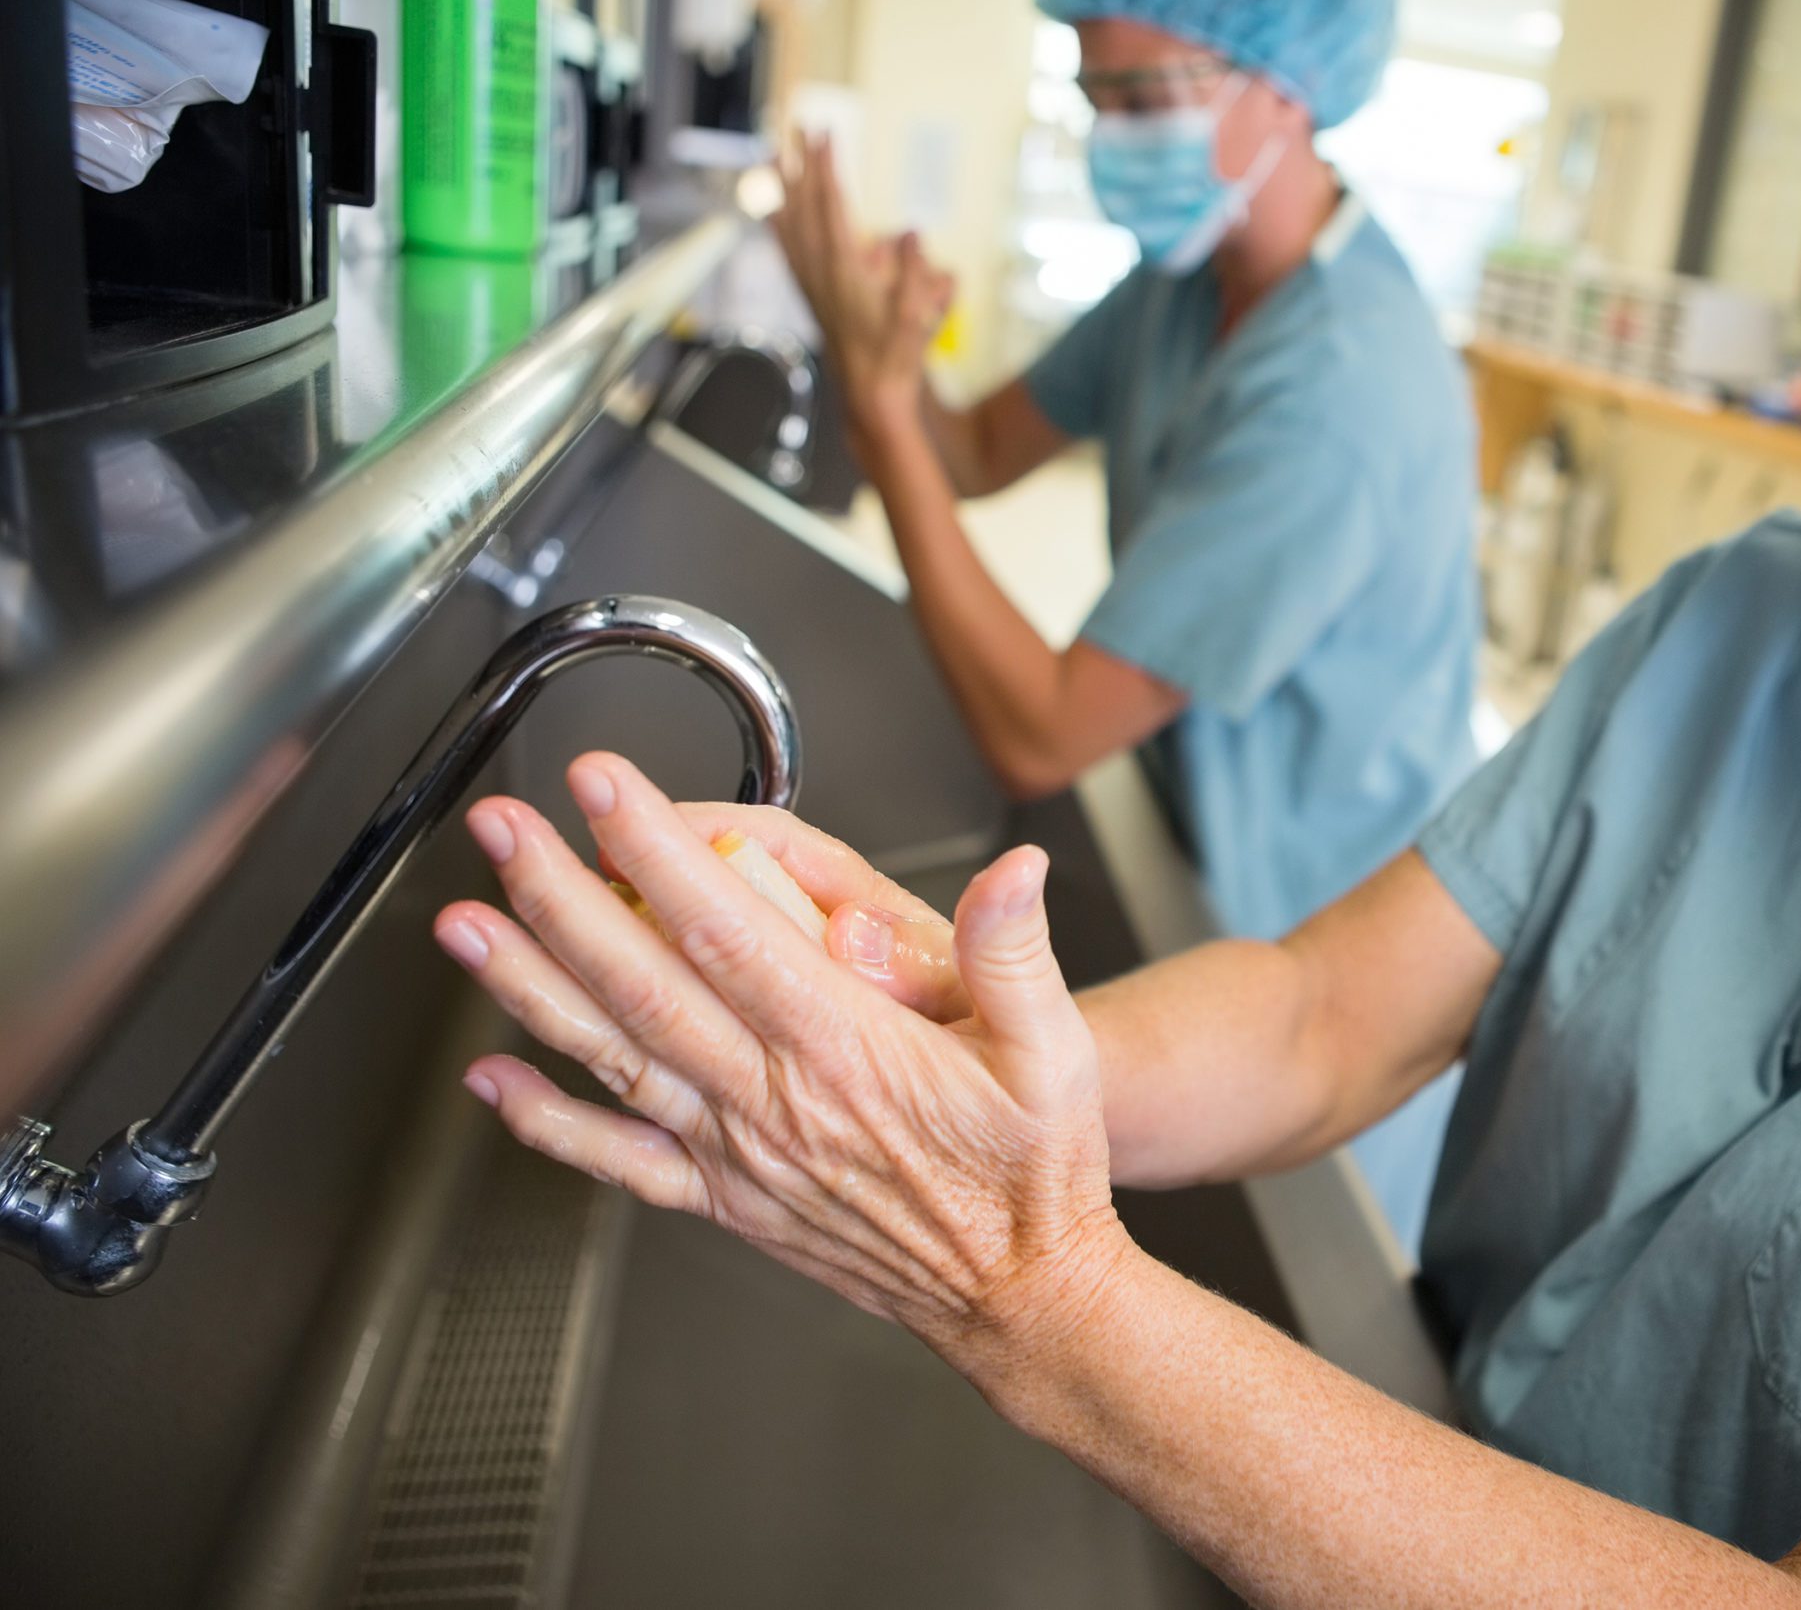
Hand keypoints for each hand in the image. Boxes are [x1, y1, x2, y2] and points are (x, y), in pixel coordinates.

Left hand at [433, 753, 1130, 1383]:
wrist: (1018, 1294)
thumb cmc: (1034, 1175)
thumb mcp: (1053, 1052)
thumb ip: (1016, 953)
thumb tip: (1016, 871)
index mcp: (843, 1047)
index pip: (727, 931)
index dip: (657, 852)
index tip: (604, 789)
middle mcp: (774, 1098)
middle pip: (642, 982)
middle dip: (560, 896)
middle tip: (502, 829)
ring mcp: (738, 1153)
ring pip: (612, 1057)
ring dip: (529, 987)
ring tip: (465, 927)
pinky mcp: (726, 1199)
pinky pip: (620, 1159)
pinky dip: (546, 1122)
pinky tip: (492, 1080)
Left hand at [771, 130, 954, 427]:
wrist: (871, 396)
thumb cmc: (900, 357)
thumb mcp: (919, 317)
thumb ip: (915, 275)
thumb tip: (908, 232)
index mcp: (846, 271)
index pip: (833, 206)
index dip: (827, 166)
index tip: (825, 132)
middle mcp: (821, 271)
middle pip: (804, 204)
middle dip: (802, 161)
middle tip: (799, 123)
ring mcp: (811, 282)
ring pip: (788, 222)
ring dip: (782, 185)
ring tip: (773, 150)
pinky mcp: (810, 293)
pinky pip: (787, 247)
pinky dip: (777, 219)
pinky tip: (772, 207)